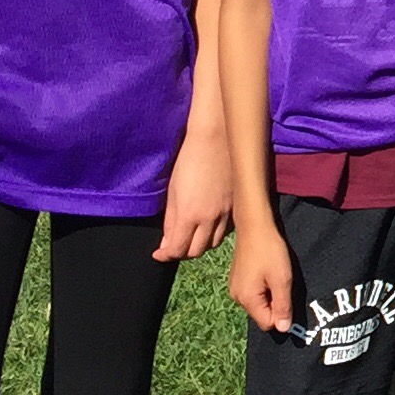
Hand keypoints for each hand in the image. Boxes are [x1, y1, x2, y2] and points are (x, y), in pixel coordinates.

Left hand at [156, 131, 235, 261]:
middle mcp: (209, 218)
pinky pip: (226, 229)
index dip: (166, 255)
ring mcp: (226, 212)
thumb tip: (167, 241)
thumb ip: (170, 219)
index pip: (177, 249)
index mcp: (189, 214)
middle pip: (196, 250)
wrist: (216, 139)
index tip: (159, 253)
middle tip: (174, 245)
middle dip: (183, 252)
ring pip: (213, 243)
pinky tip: (209, 224)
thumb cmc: (188, 160)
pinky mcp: (236, 205)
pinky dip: (215, 233)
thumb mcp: (173, 191)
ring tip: (192, 236)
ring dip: (201, 244)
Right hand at [228, 219, 297, 335]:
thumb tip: (283, 329)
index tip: (288, 296)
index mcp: (246, 299)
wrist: (254, 226)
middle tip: (283, 283)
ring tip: (276, 275)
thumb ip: (283, 306)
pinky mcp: (237, 279)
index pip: (267, 324)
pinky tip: (268, 272)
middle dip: (275, 304)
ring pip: (258, 303)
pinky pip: (253, 293)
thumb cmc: (270, 251)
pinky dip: (263, 287)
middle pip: (261, 314)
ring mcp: (235, 288)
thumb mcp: (282, 279)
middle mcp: (236, 297)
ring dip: (270, 295)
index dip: (281, 315)